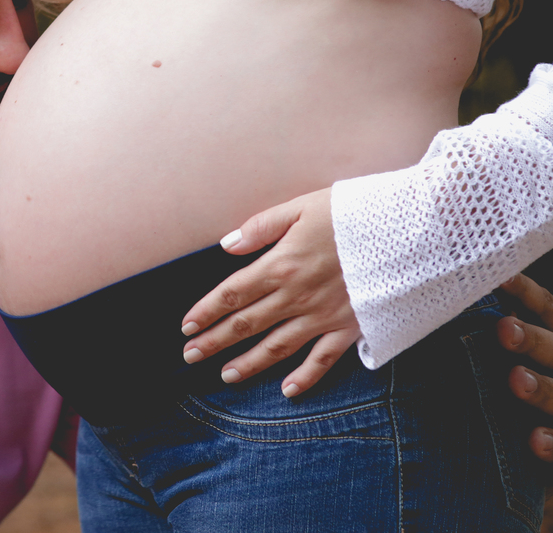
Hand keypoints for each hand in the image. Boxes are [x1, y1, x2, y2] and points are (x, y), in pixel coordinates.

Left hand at [180, 187, 360, 397]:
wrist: (412, 232)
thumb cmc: (355, 213)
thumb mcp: (302, 206)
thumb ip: (262, 226)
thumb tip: (226, 245)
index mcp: (280, 265)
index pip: (231, 293)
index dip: (206, 311)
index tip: (186, 326)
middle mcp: (297, 296)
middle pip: (247, 323)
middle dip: (215, 341)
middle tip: (190, 356)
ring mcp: (324, 316)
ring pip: (277, 346)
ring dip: (248, 363)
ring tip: (225, 376)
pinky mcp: (351, 328)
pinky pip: (324, 359)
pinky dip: (305, 377)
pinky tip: (287, 391)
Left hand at [496, 273, 552, 461]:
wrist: (550, 429)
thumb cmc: (529, 378)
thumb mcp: (526, 347)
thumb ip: (505, 327)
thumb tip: (453, 296)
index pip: (546, 307)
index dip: (525, 292)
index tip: (498, 277)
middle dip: (534, 339)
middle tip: (505, 328)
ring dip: (542, 388)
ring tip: (516, 380)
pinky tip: (534, 440)